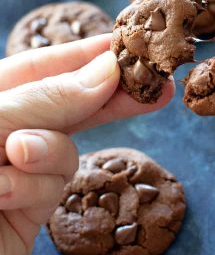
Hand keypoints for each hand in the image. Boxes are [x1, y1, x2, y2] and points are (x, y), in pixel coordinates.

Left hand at [0, 34, 173, 254]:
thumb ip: (44, 98)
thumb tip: (106, 71)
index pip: (47, 66)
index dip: (88, 53)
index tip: (128, 45)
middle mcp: (11, 129)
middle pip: (73, 104)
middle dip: (114, 95)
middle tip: (158, 85)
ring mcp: (23, 169)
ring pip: (68, 148)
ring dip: (48, 150)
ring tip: (16, 154)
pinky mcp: (30, 208)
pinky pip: (53, 186)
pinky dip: (33, 186)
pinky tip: (3, 190)